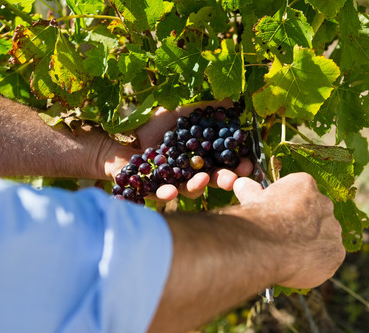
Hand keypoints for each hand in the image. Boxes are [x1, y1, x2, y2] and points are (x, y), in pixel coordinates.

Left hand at [102, 100, 252, 200]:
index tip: (248, 164)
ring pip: (189, 190)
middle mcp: (189, 174)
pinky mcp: (152, 191)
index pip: (223, 163)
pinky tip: (172, 191)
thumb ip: (205, 111)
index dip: (236, 165)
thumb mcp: (180, 114)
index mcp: (199, 158)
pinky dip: (168, 193)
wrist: (120, 136)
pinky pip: (162, 194)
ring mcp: (172, 184)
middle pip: (211, 180)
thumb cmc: (151, 126)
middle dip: (223, 180)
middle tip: (233, 179)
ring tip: (203, 180)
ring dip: (198, 186)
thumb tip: (232, 103)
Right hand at [232, 172, 344, 288]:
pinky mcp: (336, 254)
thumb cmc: (258, 218)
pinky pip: (327, 259)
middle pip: (316, 214)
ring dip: (310, 244)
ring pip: (323, 237)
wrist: (267, 244)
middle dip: (302, 225)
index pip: (300, 192)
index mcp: (304, 185)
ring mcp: (333, 230)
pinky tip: (296, 266)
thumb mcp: (250, 198)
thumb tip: (240, 183)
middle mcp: (325, 204)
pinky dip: (314, 264)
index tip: (277, 216)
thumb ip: (250, 190)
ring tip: (288, 254)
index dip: (287, 206)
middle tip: (284, 237)